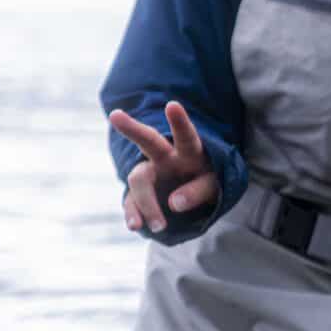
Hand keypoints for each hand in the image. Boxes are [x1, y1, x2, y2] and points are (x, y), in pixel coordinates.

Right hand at [110, 101, 219, 233]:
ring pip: (138, 180)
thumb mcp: (214, 186)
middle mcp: (165, 157)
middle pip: (147, 141)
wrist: (195, 196)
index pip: (185, 135)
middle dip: (132, 128)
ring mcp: (149, 174)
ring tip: (158, 226)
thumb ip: (198, 192)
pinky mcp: (139, 194)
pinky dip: (133, 214)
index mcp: (188, 150)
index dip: (180, 121)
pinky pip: (131, 202)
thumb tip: (174, 204)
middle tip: (115, 115)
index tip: (172, 105)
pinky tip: (136, 225)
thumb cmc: (208, 181)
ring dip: (146, 202)